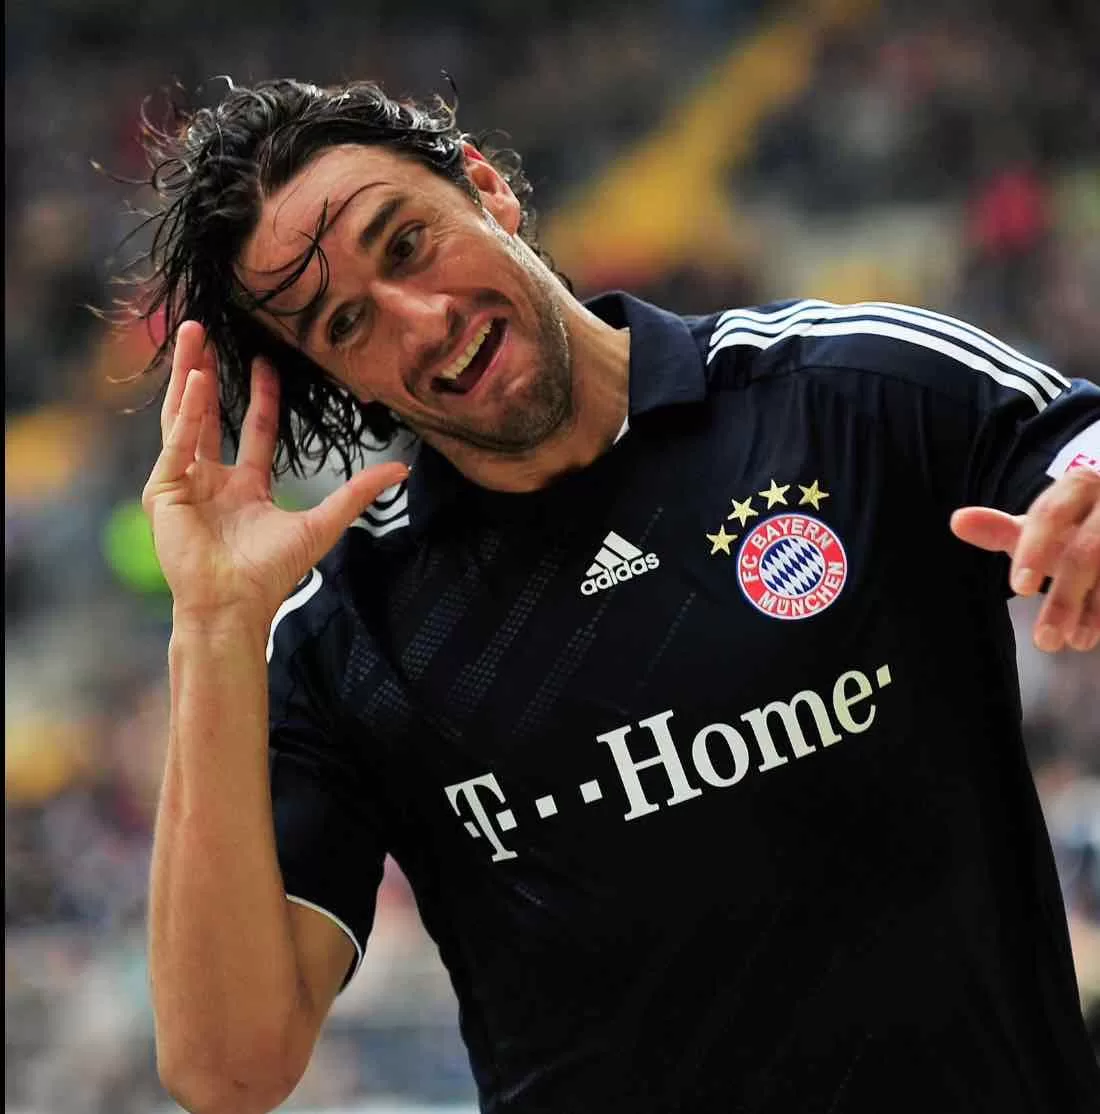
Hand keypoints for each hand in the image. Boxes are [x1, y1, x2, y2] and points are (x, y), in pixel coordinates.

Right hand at [142, 321, 407, 628]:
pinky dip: (186, 413)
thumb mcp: (321, 524)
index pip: (254, 430)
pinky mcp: (163, 492)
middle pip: (209, 414)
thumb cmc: (272, 573)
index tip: (266, 361)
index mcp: (245, 487)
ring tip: (193, 336)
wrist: (235, 605)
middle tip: (207, 331)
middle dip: (208, 373)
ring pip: (183, 418)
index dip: (261, 396)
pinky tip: (194, 381)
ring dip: (188, 377)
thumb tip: (401, 469)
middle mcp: (212, 480)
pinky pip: (175, 444)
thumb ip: (356, 494)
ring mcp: (184, 484)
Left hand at [950, 467, 1099, 652]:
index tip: (1019, 590)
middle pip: (1087, 550)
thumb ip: (1002, 529)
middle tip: (1044, 642)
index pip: (1051, 514)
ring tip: (1072, 643)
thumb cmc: (1077, 527)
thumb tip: (957, 521)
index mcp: (1080, 485)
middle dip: (1065, 598)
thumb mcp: (1041, 528)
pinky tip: (1093, 635)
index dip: (1034, 551)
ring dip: (1095, 611)